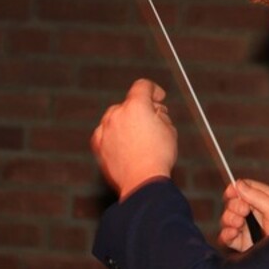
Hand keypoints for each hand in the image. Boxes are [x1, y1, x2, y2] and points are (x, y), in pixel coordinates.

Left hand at [91, 79, 177, 199]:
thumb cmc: (158, 157)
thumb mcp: (170, 130)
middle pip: (129, 103)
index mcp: (136, 106)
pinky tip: (125, 145)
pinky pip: (105, 133)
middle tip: (153, 121)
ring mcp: (105, 129)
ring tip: (140, 138)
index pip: (143, 86)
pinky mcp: (98, 145)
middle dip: (141, 109)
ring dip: (126, 122)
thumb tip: (155, 112)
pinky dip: (114, 135)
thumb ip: (161, 115)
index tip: (159, 98)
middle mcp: (117, 113)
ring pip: (116, 117)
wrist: (142, 182)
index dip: (154, 90)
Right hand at [220, 179, 268, 251]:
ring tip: (239, 225)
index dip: (236, 189)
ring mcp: (250, 228)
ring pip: (229, 218)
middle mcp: (257, 213)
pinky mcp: (244, 243)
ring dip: (230, 219)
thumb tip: (238, 184)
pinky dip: (226, 234)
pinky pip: (227, 236)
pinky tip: (232, 234)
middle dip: (235, 206)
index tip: (230, 193)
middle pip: (235, 202)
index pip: (247, 188)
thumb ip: (257, 196)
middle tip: (243, 212)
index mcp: (268, 200)